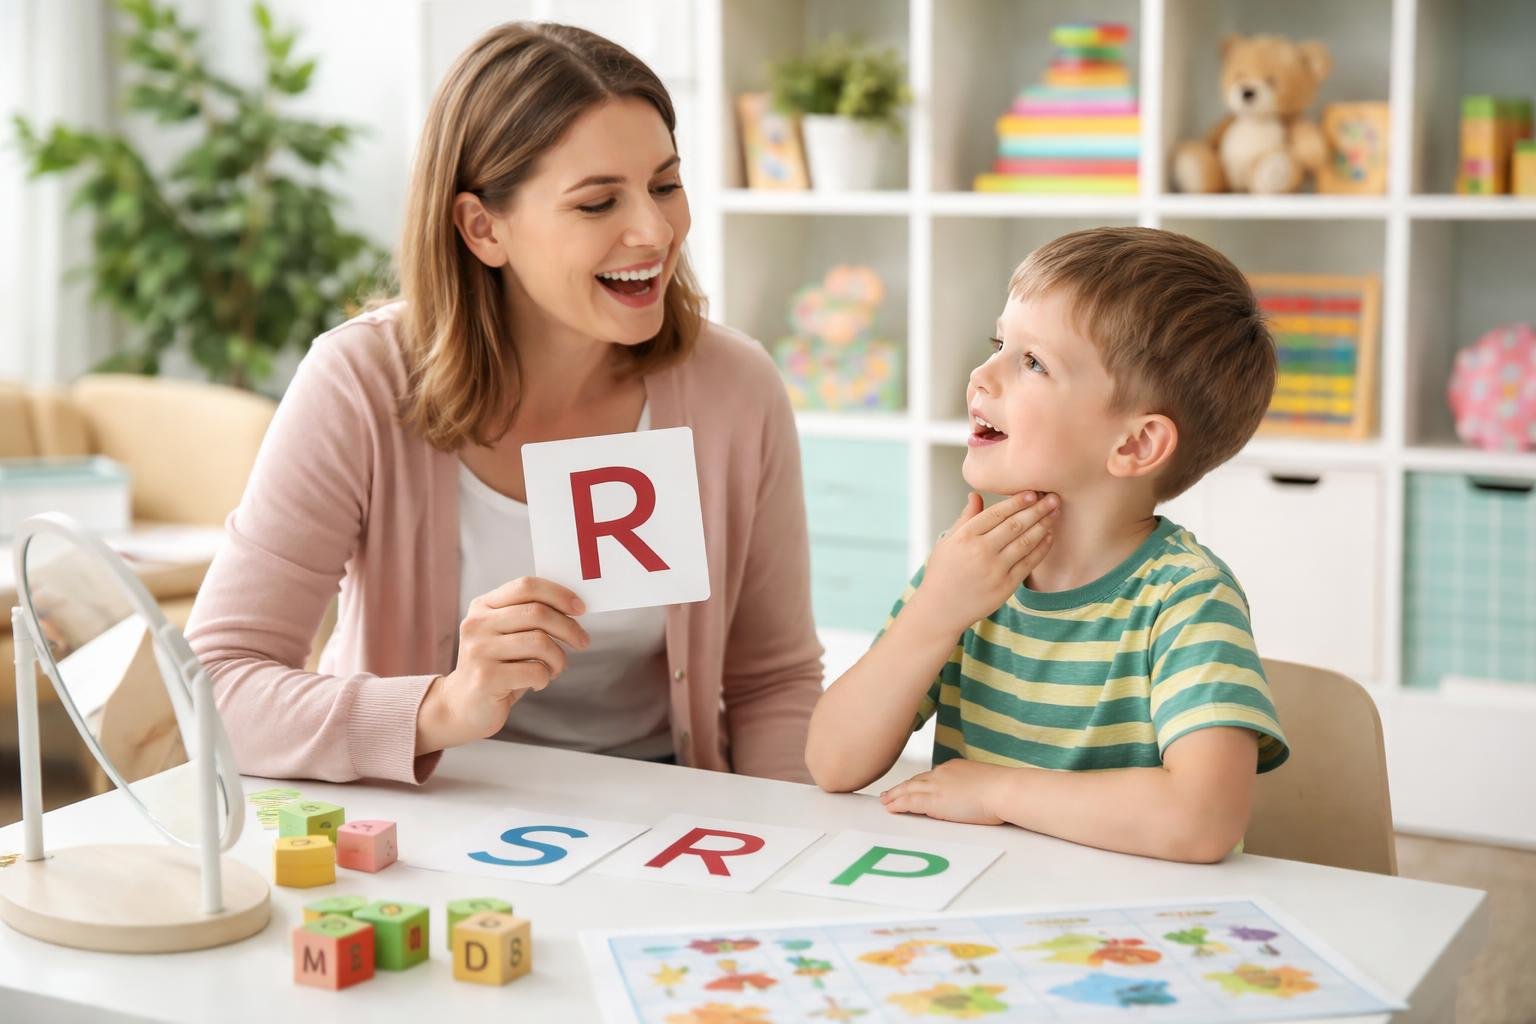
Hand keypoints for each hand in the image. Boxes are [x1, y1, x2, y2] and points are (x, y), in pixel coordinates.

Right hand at [414, 576, 589, 752]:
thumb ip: (530, 617)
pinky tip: (538, 683)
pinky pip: (534, 671)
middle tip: (583, 641)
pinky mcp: (485, 678)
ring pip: (540, 642)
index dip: (558, 594)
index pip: (526, 586)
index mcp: (483, 606)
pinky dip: (545, 678)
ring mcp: (478, 650)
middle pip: (537, 613)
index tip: (580, 608)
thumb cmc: (497, 668)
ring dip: (559, 658)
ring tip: (556, 668)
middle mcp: (477, 624)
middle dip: (569, 627)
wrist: (463, 707)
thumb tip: (573, 607)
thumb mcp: (508, 635)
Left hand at [879, 759, 1013, 825]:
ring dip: (895, 795)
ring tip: (885, 801)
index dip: (919, 782)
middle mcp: (942, 774)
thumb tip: (980, 795)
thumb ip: (976, 787)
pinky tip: (891, 808)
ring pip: (908, 790)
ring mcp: (937, 786)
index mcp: (955, 768)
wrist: (1005, 790)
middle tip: (889, 793)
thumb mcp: (987, 783)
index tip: (912, 786)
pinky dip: (898, 804)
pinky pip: (910, 802)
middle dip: (902, 787)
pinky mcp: (934, 802)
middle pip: (916, 781)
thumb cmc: (1005, 789)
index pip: (932, 776)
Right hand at [908, 491, 1056, 635]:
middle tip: (1052, 498)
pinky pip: (1029, 563)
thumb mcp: (947, 541)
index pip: (997, 513)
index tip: (1032, 492)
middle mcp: (981, 551)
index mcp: (965, 536)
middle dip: (1037, 509)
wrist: (940, 609)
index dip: (1017, 501)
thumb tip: (976, 495)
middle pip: (1015, 525)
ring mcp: (994, 570)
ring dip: (1043, 525)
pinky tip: (1049, 536)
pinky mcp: (1005, 586)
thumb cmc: (942, 572)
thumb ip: (965, 518)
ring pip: (1025, 542)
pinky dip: (1041, 548)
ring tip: (1055, 513)